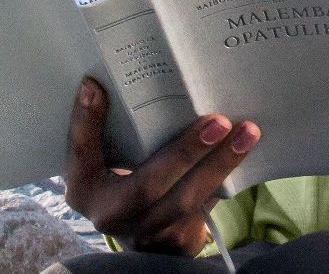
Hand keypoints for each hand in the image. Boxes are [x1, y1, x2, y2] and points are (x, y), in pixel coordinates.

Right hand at [64, 77, 260, 255]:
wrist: (136, 229)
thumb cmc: (114, 181)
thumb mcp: (94, 159)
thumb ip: (92, 127)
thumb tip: (92, 86)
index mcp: (86, 192)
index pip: (82, 155)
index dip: (87, 124)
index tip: (96, 87)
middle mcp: (113, 219)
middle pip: (151, 186)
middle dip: (187, 152)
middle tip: (219, 121)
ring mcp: (148, 234)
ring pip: (187, 201)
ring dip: (220, 166)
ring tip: (246, 133)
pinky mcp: (179, 242)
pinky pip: (205, 209)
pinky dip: (225, 179)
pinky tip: (243, 152)